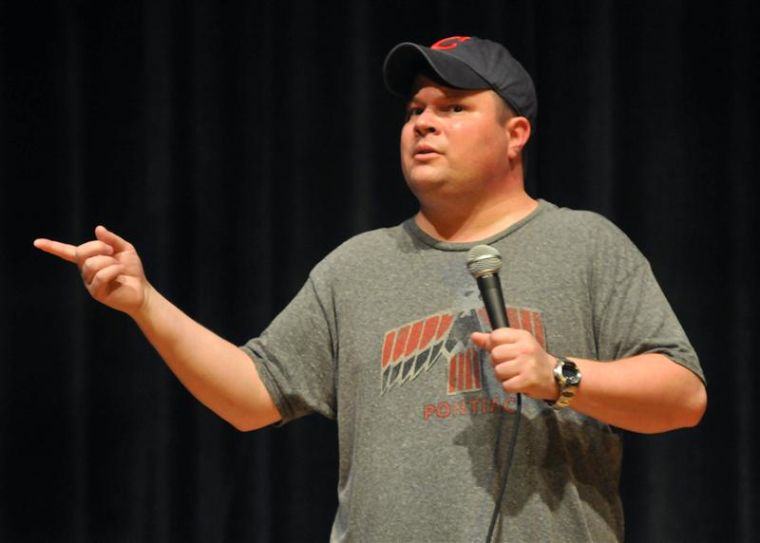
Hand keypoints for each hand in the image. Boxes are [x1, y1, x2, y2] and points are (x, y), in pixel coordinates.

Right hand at [33, 225, 149, 316]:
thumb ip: (111, 239)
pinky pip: (101, 275)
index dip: (53, 247)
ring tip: (119, 266)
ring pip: (91, 264)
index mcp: (89, 259)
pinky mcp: (96, 292)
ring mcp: (89, 282)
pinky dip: (114, 270)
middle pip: (81, 252)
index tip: (37, 242)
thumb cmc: (132, 270)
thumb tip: (97, 229)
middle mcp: (85, 270)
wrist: (142, 291)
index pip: (67, 251)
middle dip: (99, 247)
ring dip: (109, 261)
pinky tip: (121, 273)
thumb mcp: (125, 249)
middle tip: (113, 252)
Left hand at [471, 328, 557, 399]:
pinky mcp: (527, 380)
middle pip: (494, 355)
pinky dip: (509, 387)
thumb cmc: (531, 359)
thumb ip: (493, 340)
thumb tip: (474, 336)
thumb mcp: (516, 344)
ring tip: (515, 374)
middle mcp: (525, 348)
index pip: (495, 336)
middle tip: (511, 365)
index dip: (494, 346)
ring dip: (503, 376)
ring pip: (498, 371)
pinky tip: (518, 382)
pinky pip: (505, 385)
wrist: (554, 376)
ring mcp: (526, 364)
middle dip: (498, 363)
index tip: (505, 352)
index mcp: (521, 336)